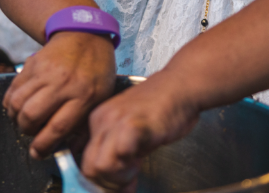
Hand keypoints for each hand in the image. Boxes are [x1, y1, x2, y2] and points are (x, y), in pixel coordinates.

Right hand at [2, 31, 116, 157]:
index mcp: (84, 95)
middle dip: (26, 131)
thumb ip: (86, 124)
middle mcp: (63, 83)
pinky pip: (13, 88)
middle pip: (31, 115)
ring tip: (24, 119)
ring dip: (16, 117)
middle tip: (32, 131)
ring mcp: (45, 72)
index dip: (43, 145)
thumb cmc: (96, 69)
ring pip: (17, 103)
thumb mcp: (102, 96)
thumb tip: (69, 149)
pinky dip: (11, 101)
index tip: (37, 153)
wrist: (85, 34)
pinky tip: (19, 105)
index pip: (58, 127)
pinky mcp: (32, 64)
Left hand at [80, 75, 200, 191]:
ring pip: (98, 166)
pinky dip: (128, 169)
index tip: (117, 184)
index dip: (101, 178)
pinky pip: (118, 156)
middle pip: (89, 166)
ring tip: (134, 171)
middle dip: (107, 183)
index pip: (86, 159)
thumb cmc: (165, 105)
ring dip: (117, 178)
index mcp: (99, 119)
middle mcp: (103, 119)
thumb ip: (122, 151)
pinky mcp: (133, 126)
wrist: (182, 85)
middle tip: (126, 183)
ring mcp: (116, 122)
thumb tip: (117, 180)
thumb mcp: (134, 127)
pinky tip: (139, 163)